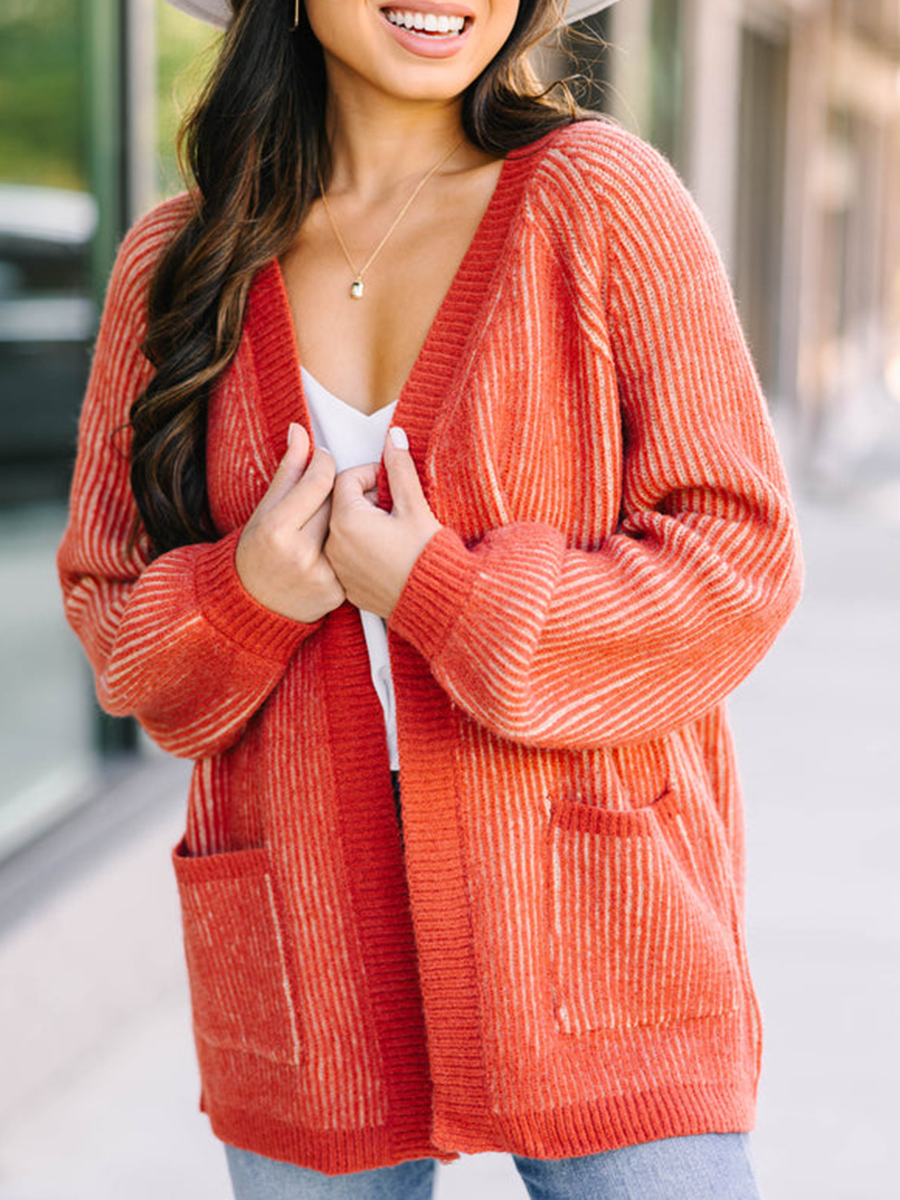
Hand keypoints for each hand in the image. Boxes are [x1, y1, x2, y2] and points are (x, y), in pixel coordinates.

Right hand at [235, 423, 345, 622]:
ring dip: (349, 517)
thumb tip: (299, 430)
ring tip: (339, 514)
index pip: (318, 481)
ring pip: (348, 530)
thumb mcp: (265, 509)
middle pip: (337, 504)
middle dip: (337, 490)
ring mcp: (320, 576)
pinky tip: (344, 543)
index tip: (323, 458)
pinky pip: (352, 556)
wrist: (253, 606)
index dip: (325, 463)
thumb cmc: (257, 551)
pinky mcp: (336, 594)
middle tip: (330, 487)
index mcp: (276, 529)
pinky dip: (350, 546)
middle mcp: (299, 554)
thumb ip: (288, 471)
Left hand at [325, 428, 442, 619]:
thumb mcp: (415, 506)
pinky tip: (388, 552)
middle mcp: (335, 545)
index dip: (371, 474)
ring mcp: (338, 567)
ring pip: (344, 530)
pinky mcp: (346, 585)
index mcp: (347, 521)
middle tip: (396, 506)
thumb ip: (399, 469)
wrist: (437, 603)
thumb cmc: (428, 558)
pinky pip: (347, 555)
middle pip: (342, 504)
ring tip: (394, 530)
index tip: (390, 481)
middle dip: (367, 498)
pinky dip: (362, 547)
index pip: (346, 479)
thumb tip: (393, 439)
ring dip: (365, 523)